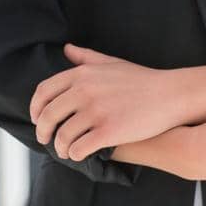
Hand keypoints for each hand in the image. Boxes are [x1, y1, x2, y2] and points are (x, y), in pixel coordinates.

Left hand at [32, 45, 195, 161]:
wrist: (170, 95)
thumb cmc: (141, 80)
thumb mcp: (111, 62)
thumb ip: (86, 57)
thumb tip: (66, 49)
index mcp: (81, 74)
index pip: (44, 92)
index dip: (35, 108)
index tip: (37, 119)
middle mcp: (84, 90)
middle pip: (48, 116)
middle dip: (42, 131)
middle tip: (45, 140)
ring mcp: (96, 111)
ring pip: (62, 136)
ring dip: (60, 147)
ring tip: (65, 151)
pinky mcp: (108, 131)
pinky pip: (79, 148)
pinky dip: (75, 154)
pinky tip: (79, 155)